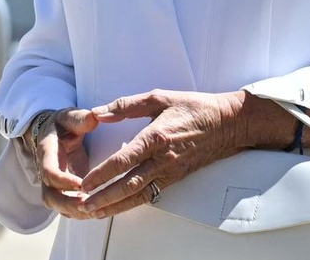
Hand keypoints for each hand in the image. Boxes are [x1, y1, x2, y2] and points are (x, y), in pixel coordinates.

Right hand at [15, 108, 102, 218]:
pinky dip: (80, 212)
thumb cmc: (62, 125)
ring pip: (58, 206)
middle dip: (68, 204)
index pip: (49, 172)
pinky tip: (97, 211)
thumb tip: (95, 117)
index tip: (82, 185)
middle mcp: (45, 171)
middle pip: (50, 196)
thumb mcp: (69, 116)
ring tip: (96, 211)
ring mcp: (52, 184)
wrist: (52, 133)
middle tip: (89, 205)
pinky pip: (67, 207)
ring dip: (75, 212)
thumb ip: (80, 118)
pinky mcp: (62, 191)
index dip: (63, 181)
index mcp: (46, 152)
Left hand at [76, 89, 250, 218]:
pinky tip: (121, 207)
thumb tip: (100, 112)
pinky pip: (152, 194)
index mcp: (155, 137)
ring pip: (139, 195)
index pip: (124, 160)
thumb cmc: (192, 107)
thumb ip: (126, 105)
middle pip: (129, 184)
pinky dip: (134, 203)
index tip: (86, 182)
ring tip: (97, 212)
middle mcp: (162, 159)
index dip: (103, 173)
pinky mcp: (175, 178)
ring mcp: (170, 171)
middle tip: (84, 204)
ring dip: (116, 205)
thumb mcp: (158, 97)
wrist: (225, 124)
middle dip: (105, 197)